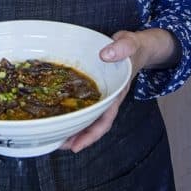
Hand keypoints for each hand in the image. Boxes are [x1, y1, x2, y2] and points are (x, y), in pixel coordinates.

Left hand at [62, 29, 174, 152]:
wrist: (136, 47)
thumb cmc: (133, 48)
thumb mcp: (130, 44)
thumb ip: (122, 48)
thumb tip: (105, 55)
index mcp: (116, 93)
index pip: (105, 119)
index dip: (91, 134)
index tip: (76, 146)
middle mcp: (108, 98)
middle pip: (93, 124)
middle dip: (77, 136)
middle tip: (57, 144)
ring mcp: (100, 95)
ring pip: (87, 117)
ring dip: (73, 127)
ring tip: (55, 137)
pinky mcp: (93, 89)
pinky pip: (82, 104)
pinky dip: (72, 112)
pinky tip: (58, 114)